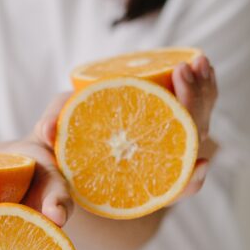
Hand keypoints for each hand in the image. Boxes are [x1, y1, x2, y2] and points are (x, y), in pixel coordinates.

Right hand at [32, 53, 218, 201]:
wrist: (52, 151)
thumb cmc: (52, 159)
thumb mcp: (45, 156)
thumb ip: (49, 137)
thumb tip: (47, 131)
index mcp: (133, 188)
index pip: (170, 187)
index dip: (188, 180)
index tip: (199, 163)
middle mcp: (154, 167)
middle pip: (191, 142)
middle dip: (195, 107)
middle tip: (182, 71)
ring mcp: (163, 142)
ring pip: (198, 122)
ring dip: (204, 92)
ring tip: (197, 61)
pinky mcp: (162, 120)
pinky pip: (191, 105)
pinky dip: (199, 86)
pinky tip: (197, 63)